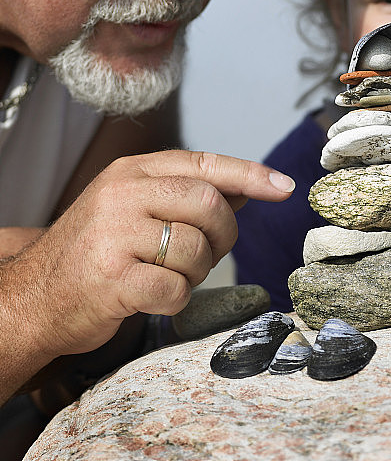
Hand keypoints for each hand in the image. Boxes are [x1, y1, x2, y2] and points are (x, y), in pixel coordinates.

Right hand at [3, 151, 293, 369]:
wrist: (31, 300)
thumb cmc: (95, 253)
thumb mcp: (135, 208)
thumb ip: (186, 194)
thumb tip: (248, 190)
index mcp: (133, 172)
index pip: (205, 164)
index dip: (251, 175)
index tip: (285, 186)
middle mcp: (122, 195)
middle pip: (209, 204)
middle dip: (223, 235)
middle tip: (209, 252)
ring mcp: (114, 235)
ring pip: (197, 248)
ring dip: (198, 271)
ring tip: (171, 275)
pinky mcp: (111, 279)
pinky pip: (176, 288)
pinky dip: (177, 299)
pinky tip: (154, 297)